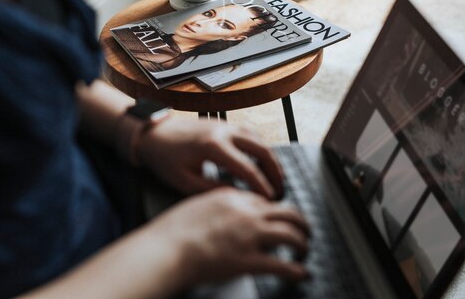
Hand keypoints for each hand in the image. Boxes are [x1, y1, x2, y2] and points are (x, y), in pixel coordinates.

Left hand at [136, 117, 283, 198]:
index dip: (262, 187)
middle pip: (262, 150)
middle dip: (275, 171)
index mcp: (213, 147)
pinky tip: (260, 163)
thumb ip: (214, 190)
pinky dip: (260, 148)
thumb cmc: (165, 159)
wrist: (153, 134)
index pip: (248, 169)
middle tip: (281, 190)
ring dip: (270, 159)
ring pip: (259, 139)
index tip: (270, 201)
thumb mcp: (186, 181)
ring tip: (275, 179)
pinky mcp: (223, 123)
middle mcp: (224, 132)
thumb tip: (240, 196)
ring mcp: (225, 124)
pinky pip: (250, 134)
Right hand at [147, 188, 310, 284]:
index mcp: (231, 198)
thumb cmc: (172, 232)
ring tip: (304, 250)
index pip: (264, 200)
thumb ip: (213, 206)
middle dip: (300, 222)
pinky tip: (301, 273)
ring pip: (292, 234)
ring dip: (303, 243)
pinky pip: (284, 265)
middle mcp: (246, 213)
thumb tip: (220, 213)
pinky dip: (297, 270)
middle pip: (287, 211)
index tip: (277, 218)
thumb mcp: (194, 205)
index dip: (275, 210)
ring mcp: (250, 236)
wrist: (166, 249)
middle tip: (303, 231)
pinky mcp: (250, 261)